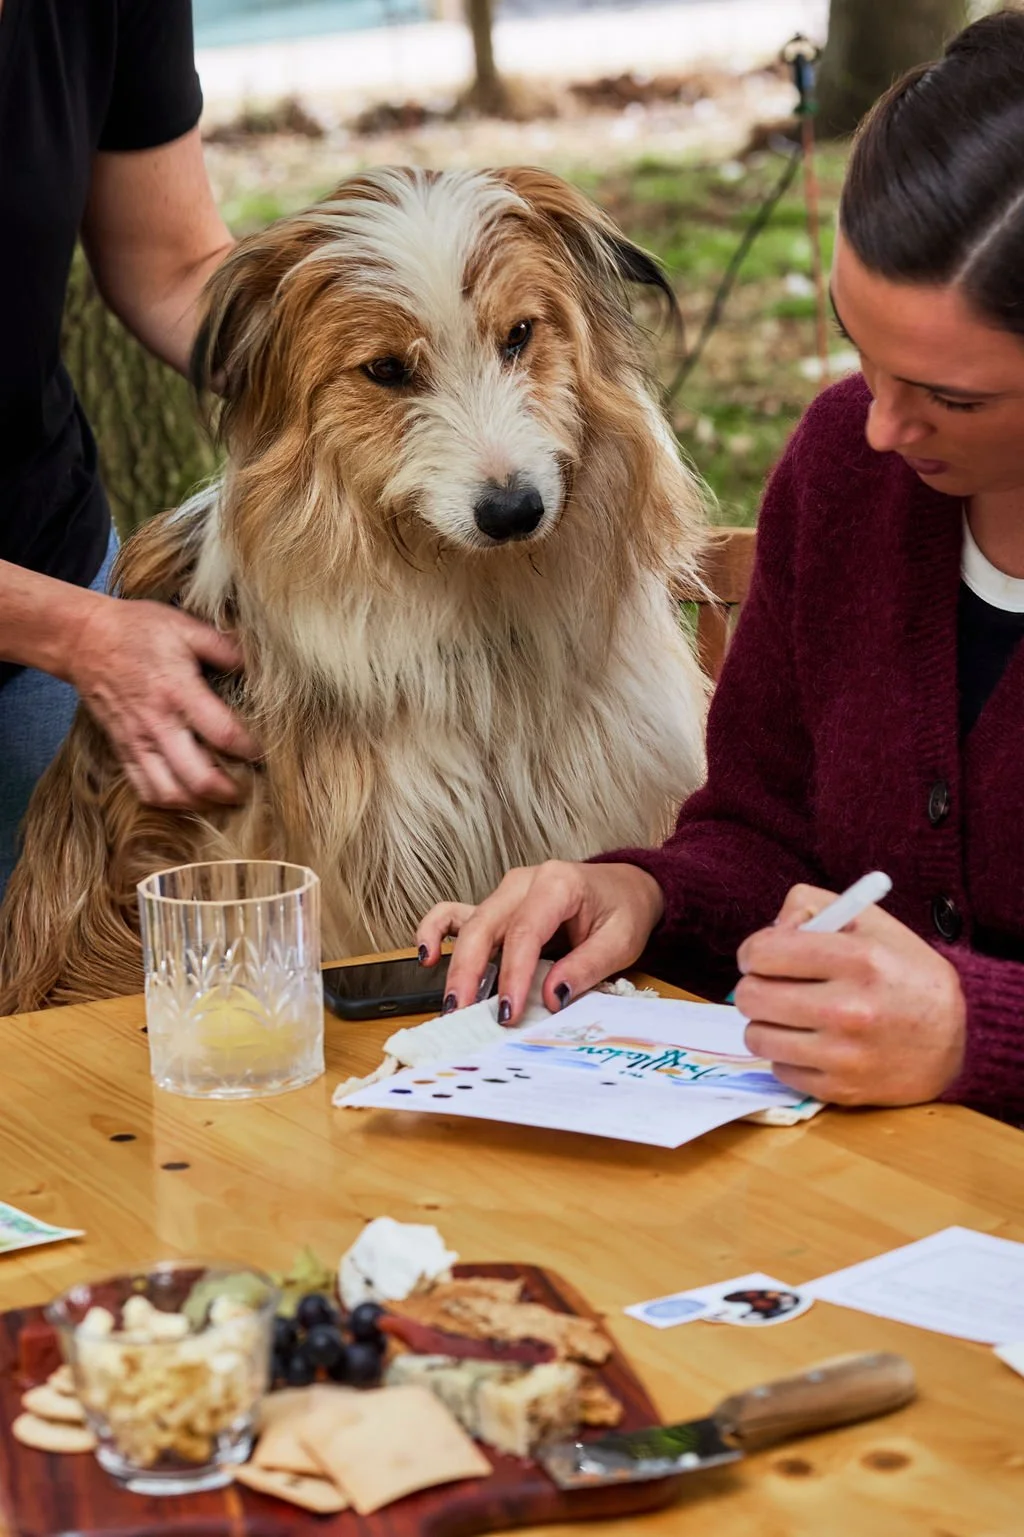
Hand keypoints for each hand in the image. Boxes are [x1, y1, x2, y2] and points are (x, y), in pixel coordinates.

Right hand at [65, 593, 259, 807]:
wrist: (83, 639)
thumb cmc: (138, 630)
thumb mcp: (185, 626)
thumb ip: (224, 647)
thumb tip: (257, 664)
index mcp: (178, 690)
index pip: (223, 734)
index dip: (250, 750)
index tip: (263, 753)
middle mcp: (157, 723)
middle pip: (197, 777)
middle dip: (229, 791)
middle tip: (249, 789)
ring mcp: (137, 741)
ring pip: (169, 793)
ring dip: (200, 804)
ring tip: (221, 798)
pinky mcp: (122, 749)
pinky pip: (144, 789)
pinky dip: (169, 801)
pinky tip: (188, 795)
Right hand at [417, 861, 665, 1022]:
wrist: (626, 887)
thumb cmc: (624, 910)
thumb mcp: (621, 941)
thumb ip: (586, 967)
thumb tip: (553, 997)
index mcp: (557, 883)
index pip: (525, 932)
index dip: (513, 975)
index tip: (508, 1012)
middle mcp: (523, 882)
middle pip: (486, 927)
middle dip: (471, 973)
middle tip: (466, 1015)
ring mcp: (505, 893)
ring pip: (468, 925)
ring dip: (454, 964)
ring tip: (451, 1003)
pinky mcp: (497, 908)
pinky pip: (456, 913)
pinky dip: (435, 930)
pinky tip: (427, 956)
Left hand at [734, 883, 966, 1106]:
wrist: (958, 1039)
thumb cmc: (905, 973)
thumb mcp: (870, 922)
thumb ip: (813, 906)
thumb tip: (770, 931)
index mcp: (858, 960)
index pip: (764, 953)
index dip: (754, 951)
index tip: (764, 957)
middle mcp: (849, 1010)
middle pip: (751, 997)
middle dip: (756, 986)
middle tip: (775, 986)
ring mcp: (843, 1055)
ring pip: (757, 1036)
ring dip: (766, 1023)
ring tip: (791, 1014)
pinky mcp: (840, 1089)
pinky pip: (779, 1069)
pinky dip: (788, 1055)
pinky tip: (811, 1042)